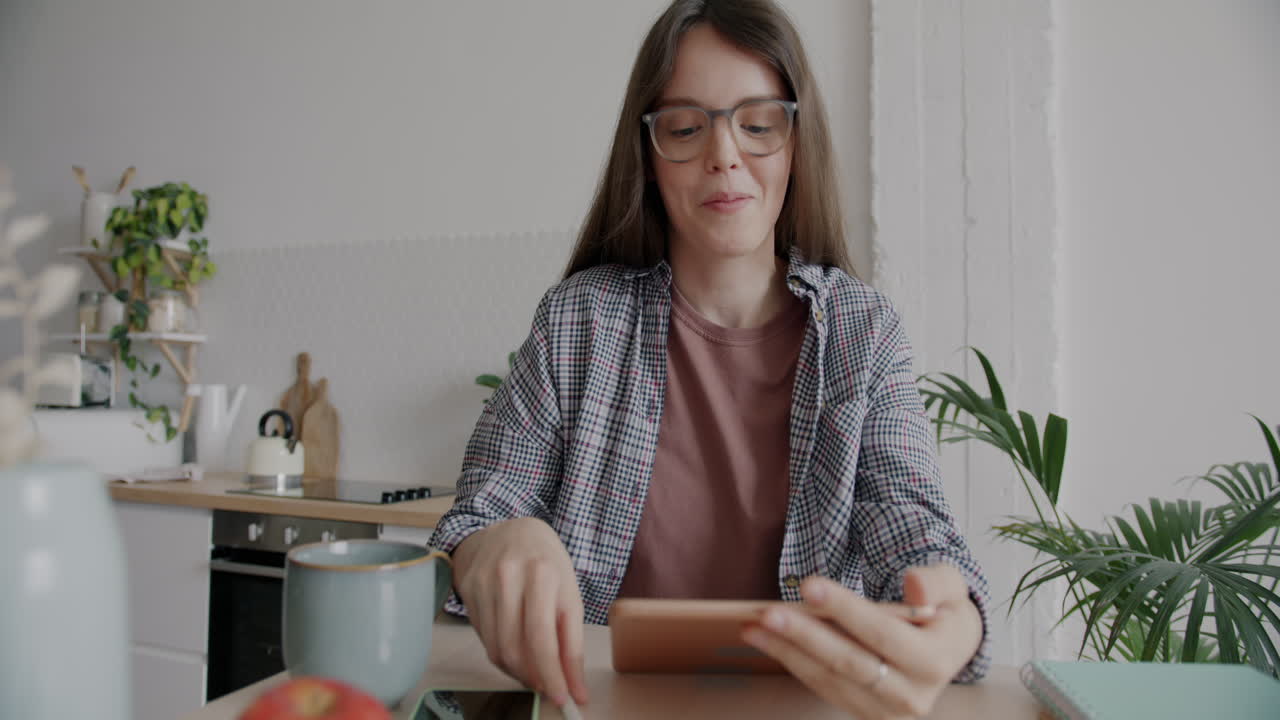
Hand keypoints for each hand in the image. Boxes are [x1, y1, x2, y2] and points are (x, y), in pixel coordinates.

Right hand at [450, 517, 589, 708]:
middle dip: (537, 679)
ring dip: (519, 672)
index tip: (567, 698)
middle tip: (551, 691)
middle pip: (518, 647)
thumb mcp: (568, 591)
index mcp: (544, 573)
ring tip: (535, 674)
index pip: (545, 637)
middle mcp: (511, 576)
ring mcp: (485, 583)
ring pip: (498, 648)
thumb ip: (570, 638)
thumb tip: (574, 685)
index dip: (555, 674)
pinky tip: (516, 654)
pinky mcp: (469, 591)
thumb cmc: (546, 563)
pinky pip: (484, 639)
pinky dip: (503, 657)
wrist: (510, 530)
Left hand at [742, 565, 982, 718]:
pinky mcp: (866, 713)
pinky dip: (794, 662)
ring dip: (788, 652)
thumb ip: (936, 582)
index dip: (844, 610)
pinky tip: (768, 641)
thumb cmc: (942, 609)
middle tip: (767, 613)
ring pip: (829, 679)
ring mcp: (887, 711)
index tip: (808, 586)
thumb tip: (912, 586)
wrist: (947, 646)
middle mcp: (913, 696)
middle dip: (804, 636)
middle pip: (849, 663)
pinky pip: (823, 687)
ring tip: (753, 627)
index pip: (882, 634)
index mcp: (936, 662)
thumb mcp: (952, 585)